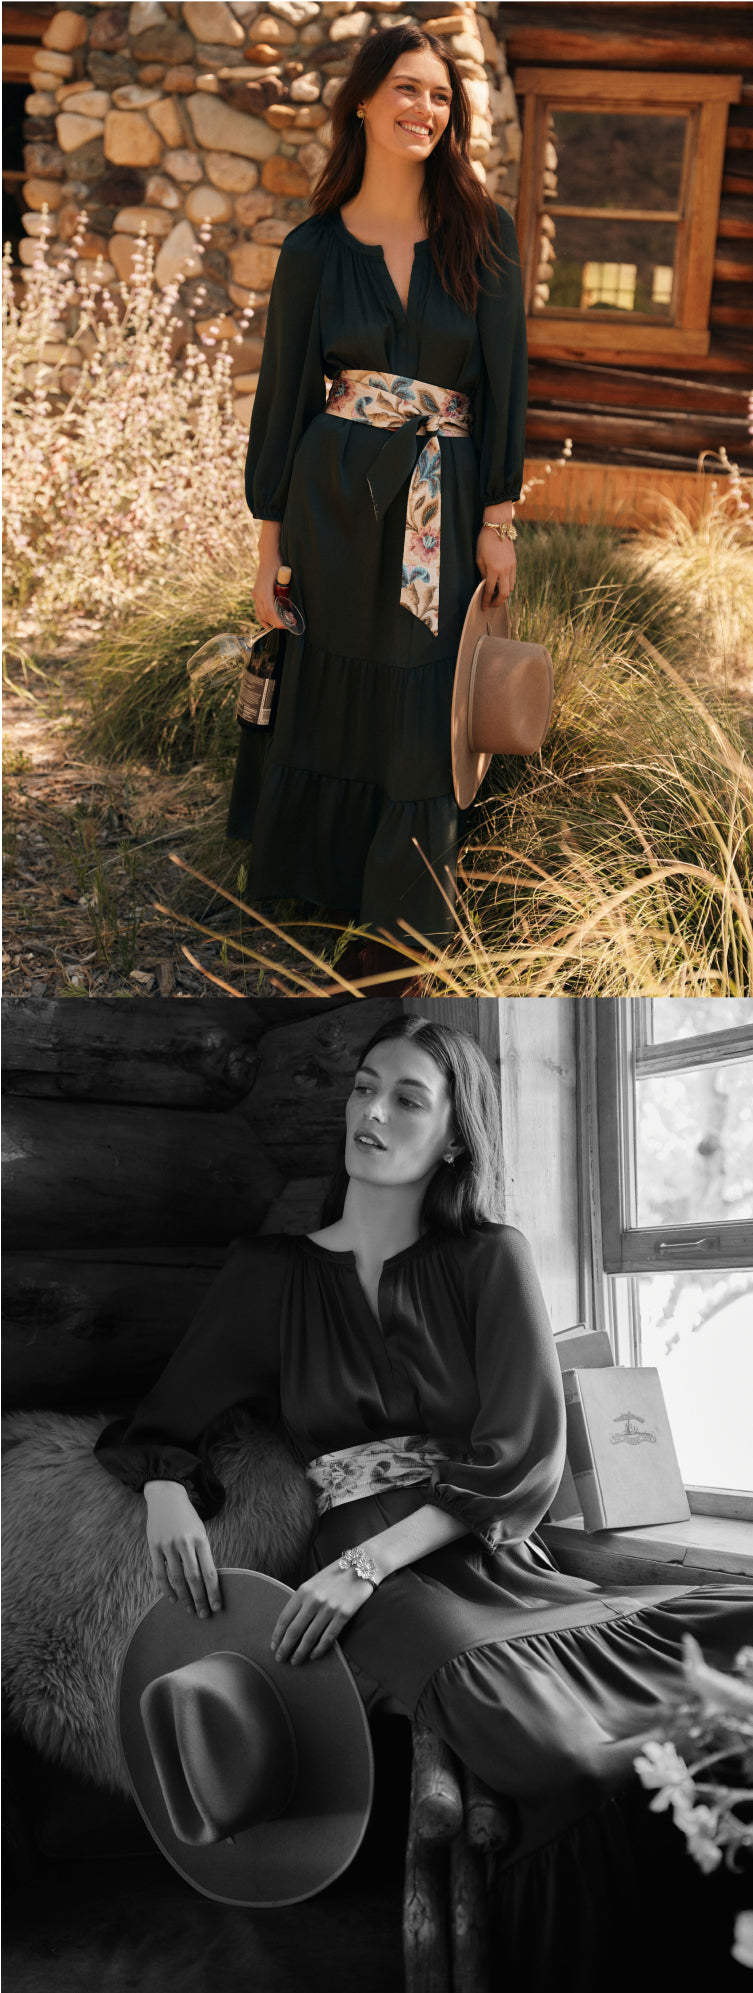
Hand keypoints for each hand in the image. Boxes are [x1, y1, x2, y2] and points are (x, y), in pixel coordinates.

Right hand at [144, 1480, 221, 1618]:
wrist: (166, 1497)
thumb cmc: (187, 1519)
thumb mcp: (200, 1532)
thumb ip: (202, 1554)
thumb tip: (207, 1583)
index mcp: (201, 1539)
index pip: (209, 1572)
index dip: (213, 1592)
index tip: (217, 1607)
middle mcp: (185, 1543)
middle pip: (194, 1578)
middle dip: (200, 1599)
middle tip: (204, 1615)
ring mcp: (168, 1545)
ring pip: (176, 1579)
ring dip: (184, 1597)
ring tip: (190, 1609)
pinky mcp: (154, 1546)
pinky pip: (159, 1573)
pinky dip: (166, 1589)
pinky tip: (172, 1599)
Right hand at [253, 518, 287, 631]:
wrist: (269, 554)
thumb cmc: (279, 563)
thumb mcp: (286, 578)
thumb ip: (287, 593)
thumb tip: (291, 608)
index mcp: (264, 590)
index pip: (270, 611)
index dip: (278, 620)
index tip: (287, 624)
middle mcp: (257, 594)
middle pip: (265, 615)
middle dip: (278, 622)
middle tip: (290, 623)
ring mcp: (256, 594)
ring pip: (261, 614)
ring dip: (271, 621)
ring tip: (284, 623)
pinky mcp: (257, 594)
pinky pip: (259, 610)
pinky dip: (265, 617)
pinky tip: (271, 623)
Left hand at [270, 1560, 372, 1664]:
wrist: (361, 1565)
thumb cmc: (335, 1575)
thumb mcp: (313, 1582)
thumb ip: (302, 1599)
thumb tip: (290, 1623)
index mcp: (303, 1591)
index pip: (285, 1618)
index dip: (277, 1635)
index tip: (273, 1646)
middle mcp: (314, 1600)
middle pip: (294, 1630)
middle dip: (285, 1647)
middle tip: (280, 1659)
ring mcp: (329, 1608)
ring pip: (310, 1637)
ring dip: (300, 1652)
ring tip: (295, 1661)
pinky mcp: (344, 1614)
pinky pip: (328, 1637)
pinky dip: (319, 1649)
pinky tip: (313, 1655)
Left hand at [476, 524, 515, 608]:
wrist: (499, 527)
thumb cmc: (485, 541)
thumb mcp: (479, 558)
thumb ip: (482, 573)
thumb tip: (485, 584)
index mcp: (493, 570)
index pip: (489, 591)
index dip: (485, 601)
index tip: (483, 607)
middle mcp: (504, 570)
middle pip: (504, 594)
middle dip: (497, 602)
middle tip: (491, 605)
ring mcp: (511, 567)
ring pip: (510, 588)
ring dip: (503, 594)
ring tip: (495, 595)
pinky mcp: (515, 563)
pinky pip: (513, 579)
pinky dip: (508, 585)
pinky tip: (501, 585)